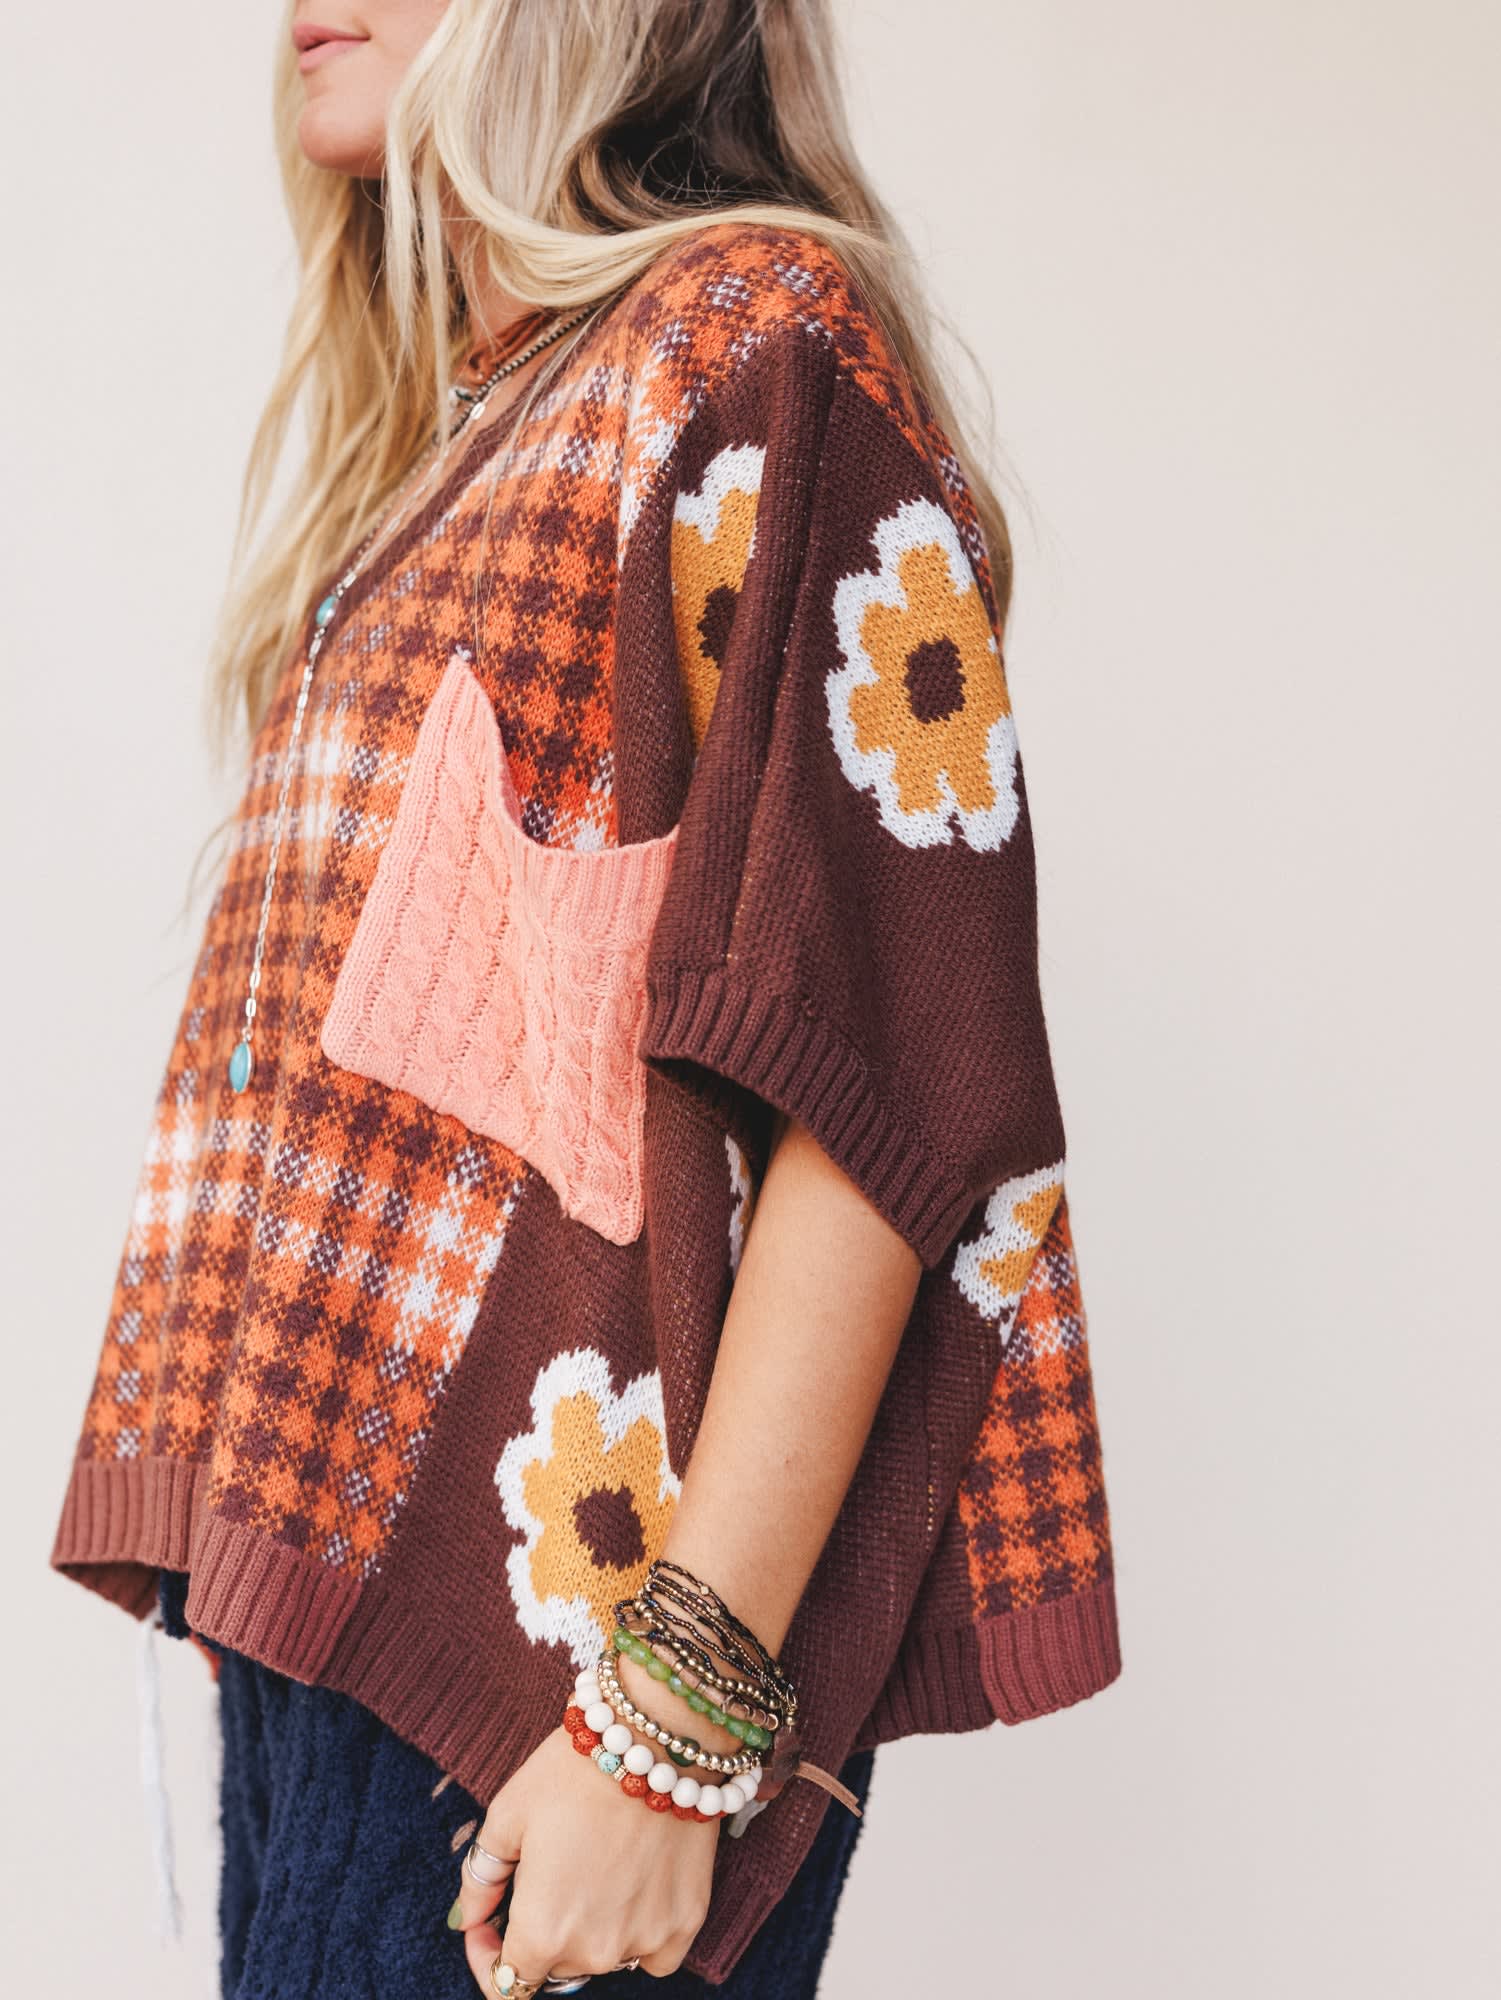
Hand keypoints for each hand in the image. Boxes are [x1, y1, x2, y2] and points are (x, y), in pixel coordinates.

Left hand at [451, 1722, 719, 1991]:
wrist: (655, 1734)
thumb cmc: (573, 1769)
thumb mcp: (507, 1814)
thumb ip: (481, 1878)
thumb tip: (469, 1921)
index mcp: (543, 1932)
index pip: (506, 1987)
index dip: (488, 1957)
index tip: (491, 1926)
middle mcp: (596, 1951)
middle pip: (558, 1967)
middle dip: (545, 1930)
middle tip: (552, 1869)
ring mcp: (647, 1940)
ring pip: (605, 1958)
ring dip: (592, 1929)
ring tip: (596, 1863)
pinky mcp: (687, 1921)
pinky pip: (654, 1953)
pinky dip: (640, 1930)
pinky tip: (636, 1882)